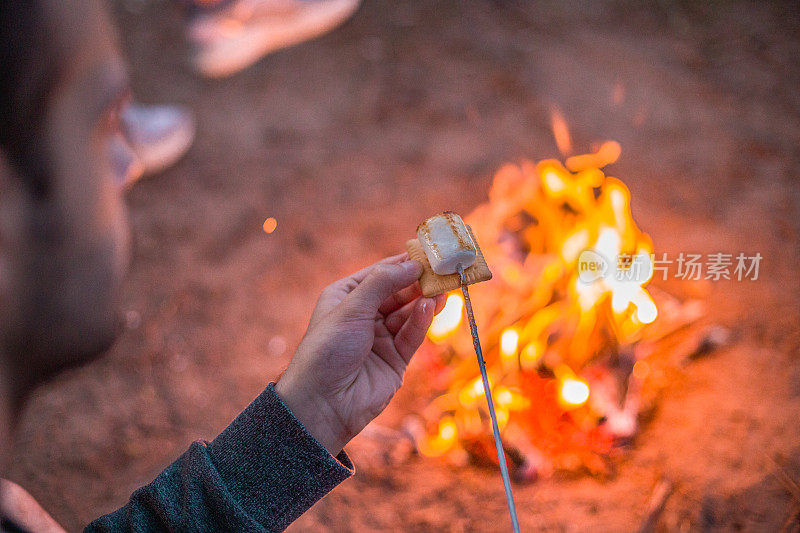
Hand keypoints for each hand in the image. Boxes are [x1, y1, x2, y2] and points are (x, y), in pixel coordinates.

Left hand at [275, 253, 444, 454]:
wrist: (323, 403)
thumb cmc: (327, 350)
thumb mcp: (351, 308)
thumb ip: (383, 283)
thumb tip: (412, 264)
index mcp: (346, 297)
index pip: (379, 274)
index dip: (402, 263)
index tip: (427, 252)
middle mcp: (364, 315)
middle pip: (398, 292)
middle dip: (418, 281)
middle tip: (441, 269)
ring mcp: (381, 337)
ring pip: (408, 313)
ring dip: (424, 300)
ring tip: (442, 287)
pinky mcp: (395, 359)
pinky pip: (412, 335)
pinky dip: (421, 321)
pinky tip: (430, 307)